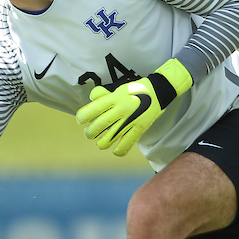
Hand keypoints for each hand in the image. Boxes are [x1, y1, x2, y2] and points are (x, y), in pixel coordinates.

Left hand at [75, 59, 192, 156]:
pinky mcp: (139, 129)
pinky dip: (118, 150)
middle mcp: (121, 109)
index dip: (83, 117)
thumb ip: (103, 94)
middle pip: (98, 126)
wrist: (158, 91)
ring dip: (101, 142)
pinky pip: (126, 144)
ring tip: (101, 141)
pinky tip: (115, 150)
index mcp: (115, 98)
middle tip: (90, 132)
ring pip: (109, 139)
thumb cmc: (135, 90)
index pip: (93, 110)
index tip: (81, 120)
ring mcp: (131, 120)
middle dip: (90, 132)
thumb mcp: (118, 88)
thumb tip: (91, 98)